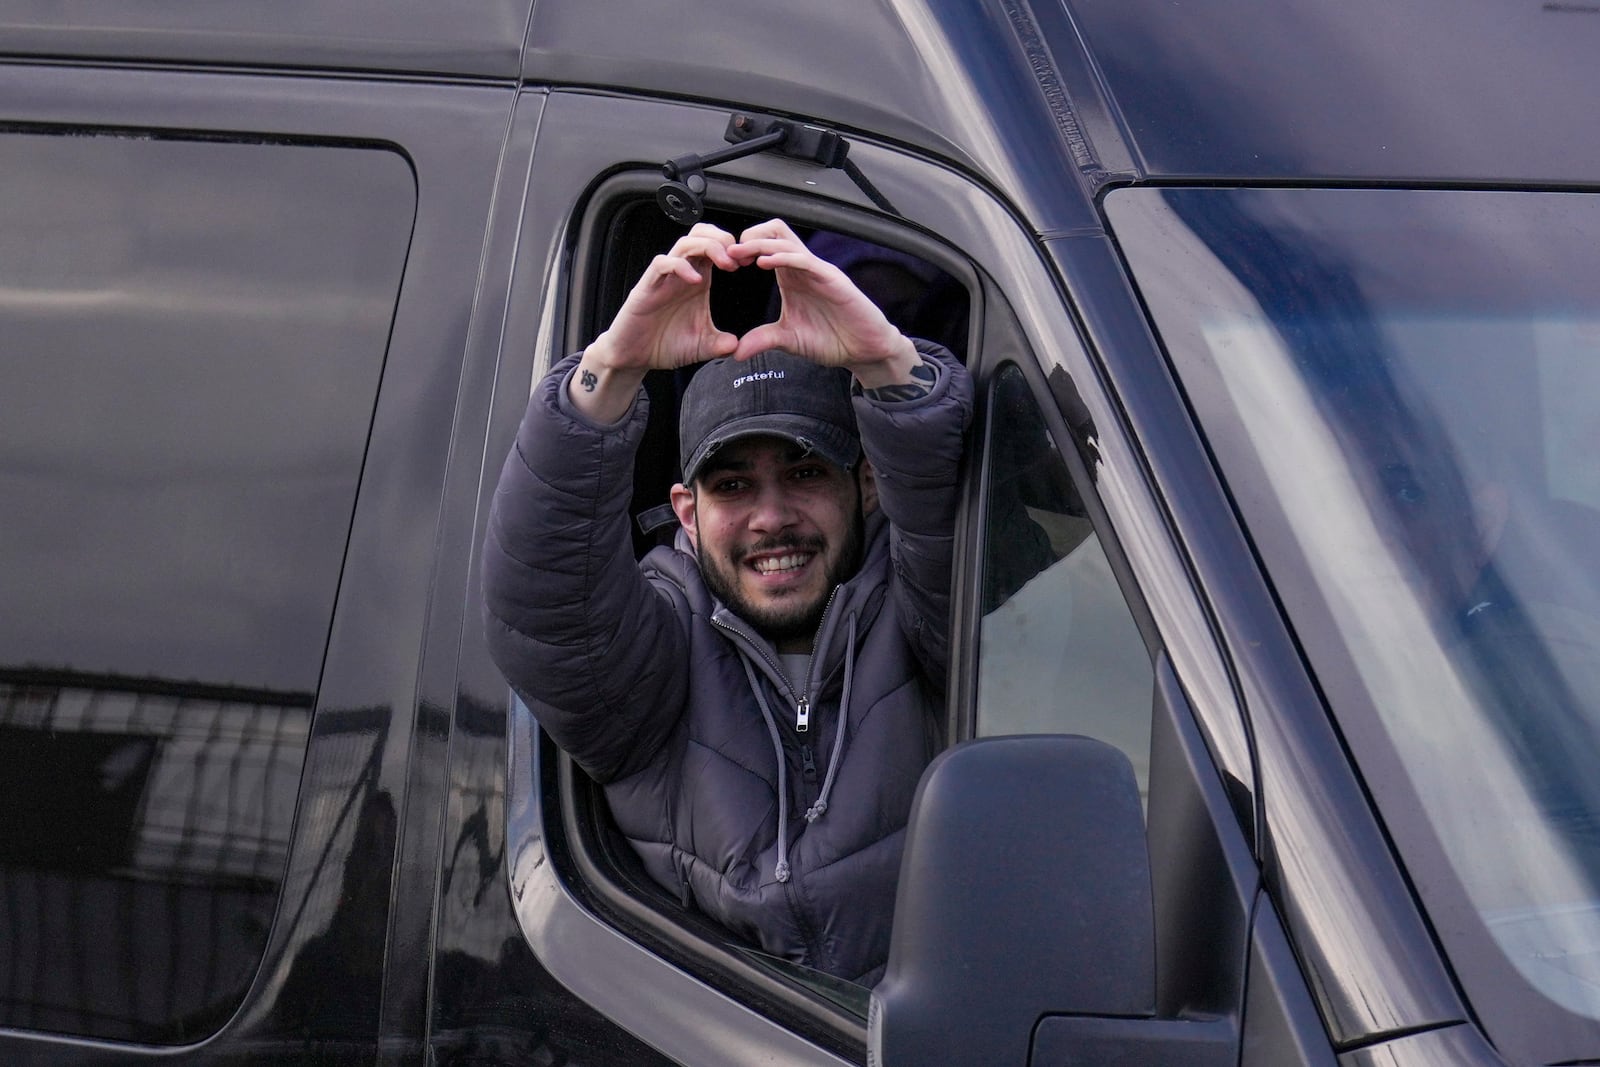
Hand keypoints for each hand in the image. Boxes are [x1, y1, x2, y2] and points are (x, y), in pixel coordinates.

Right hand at [572, 224, 741, 419]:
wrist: (634, 357)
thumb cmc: (664, 345)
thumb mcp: (702, 346)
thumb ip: (721, 344)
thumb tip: (739, 346)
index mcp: (697, 280)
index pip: (715, 247)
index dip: (734, 248)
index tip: (750, 262)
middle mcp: (681, 274)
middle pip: (701, 235)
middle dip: (723, 239)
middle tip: (738, 258)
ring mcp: (663, 278)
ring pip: (684, 243)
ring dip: (708, 247)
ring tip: (724, 264)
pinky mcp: (646, 287)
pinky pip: (662, 264)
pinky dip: (680, 266)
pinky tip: (696, 280)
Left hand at [728, 219, 918, 387]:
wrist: (865, 350)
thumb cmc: (832, 340)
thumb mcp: (788, 341)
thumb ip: (763, 340)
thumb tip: (736, 352)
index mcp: (791, 277)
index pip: (765, 246)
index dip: (743, 249)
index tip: (725, 263)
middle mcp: (803, 268)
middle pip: (774, 231)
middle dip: (749, 237)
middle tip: (730, 255)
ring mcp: (818, 271)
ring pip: (786, 239)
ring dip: (760, 243)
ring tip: (739, 254)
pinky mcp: (832, 279)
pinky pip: (805, 259)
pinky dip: (783, 257)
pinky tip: (765, 264)